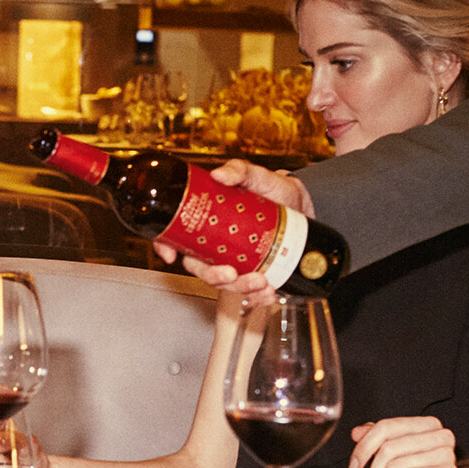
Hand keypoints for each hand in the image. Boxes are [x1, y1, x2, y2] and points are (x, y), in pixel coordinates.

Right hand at [152, 160, 313, 308]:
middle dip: (212, 277)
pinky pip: (250, 294)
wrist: (303, 204)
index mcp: (208, 224)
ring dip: (240, 288)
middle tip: (229, 273)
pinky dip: (259, 297)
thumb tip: (219, 175)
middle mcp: (217, 246)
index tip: (171, 255)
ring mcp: (236, 262)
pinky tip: (269, 291)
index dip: (165, 247)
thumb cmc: (276, 190)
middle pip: (199, 268)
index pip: (175, 237)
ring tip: (260, 281)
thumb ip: (238, 170)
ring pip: (225, 284)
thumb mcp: (258, 176)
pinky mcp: (255, 274)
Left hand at [349, 415, 457, 467]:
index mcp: (428, 424)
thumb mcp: (394, 456)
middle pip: (389, 448)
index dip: (364, 446)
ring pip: (396, 466)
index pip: (387, 426)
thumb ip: (378, 440)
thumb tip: (358, 432)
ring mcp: (447, 457)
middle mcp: (442, 437)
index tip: (354, 464)